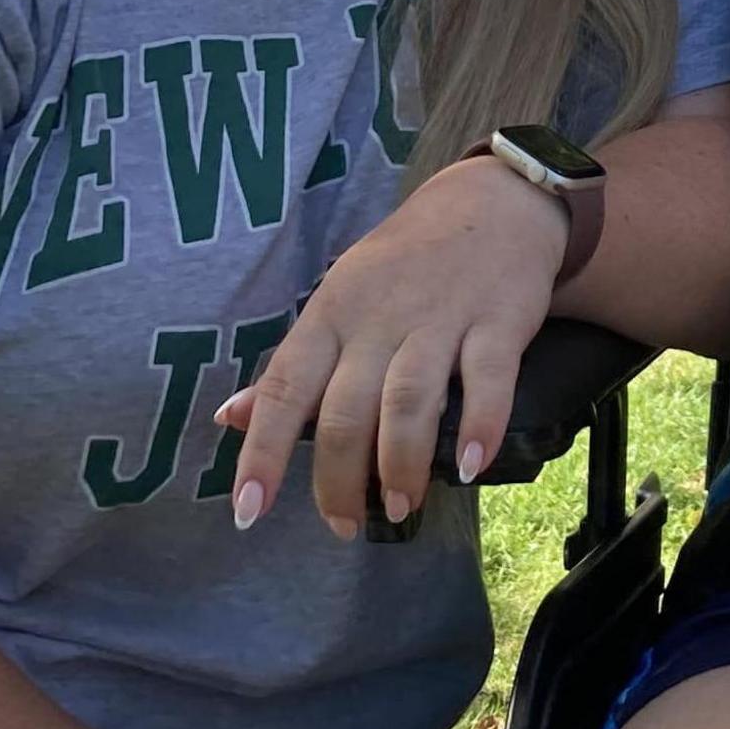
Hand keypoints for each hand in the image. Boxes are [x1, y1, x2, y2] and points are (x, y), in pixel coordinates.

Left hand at [215, 158, 566, 538]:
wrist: (492, 202)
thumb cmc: (403, 266)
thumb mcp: (337, 303)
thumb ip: (291, 368)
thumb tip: (230, 419)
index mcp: (331, 316)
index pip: (286, 389)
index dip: (264, 452)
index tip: (247, 510)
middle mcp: (379, 319)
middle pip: (348, 410)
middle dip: (341, 479)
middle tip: (345, 526)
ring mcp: (440, 319)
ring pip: (409, 401)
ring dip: (401, 464)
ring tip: (401, 507)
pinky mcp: (498, 320)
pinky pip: (488, 379)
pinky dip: (480, 426)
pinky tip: (472, 467)